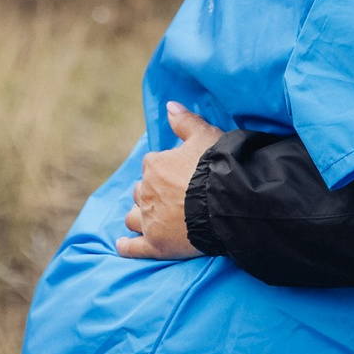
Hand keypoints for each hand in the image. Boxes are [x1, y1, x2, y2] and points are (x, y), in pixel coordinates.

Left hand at [120, 104, 219, 259]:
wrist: (229, 203)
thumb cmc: (219, 167)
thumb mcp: (206, 136)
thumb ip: (185, 121)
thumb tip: (169, 105)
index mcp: (155, 165)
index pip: (153, 165)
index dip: (167, 169)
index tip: (182, 174)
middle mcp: (147, 192)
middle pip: (142, 191)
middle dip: (152, 192)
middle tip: (173, 196)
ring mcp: (150, 220)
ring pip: (134, 216)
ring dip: (139, 215)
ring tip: (151, 216)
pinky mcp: (156, 245)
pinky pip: (133, 247)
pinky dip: (127, 245)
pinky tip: (123, 244)